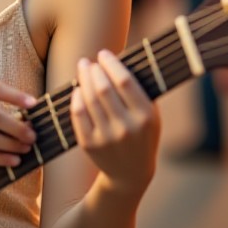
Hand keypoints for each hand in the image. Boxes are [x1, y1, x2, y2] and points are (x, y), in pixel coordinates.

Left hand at [70, 50, 159, 194]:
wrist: (131, 174)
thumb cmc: (142, 135)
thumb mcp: (151, 116)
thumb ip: (139, 91)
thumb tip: (117, 60)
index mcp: (146, 117)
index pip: (125, 82)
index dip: (111, 64)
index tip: (103, 54)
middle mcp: (126, 127)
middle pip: (103, 89)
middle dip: (93, 70)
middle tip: (88, 62)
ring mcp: (107, 137)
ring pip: (89, 100)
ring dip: (83, 80)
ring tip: (82, 69)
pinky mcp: (90, 145)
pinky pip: (78, 115)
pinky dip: (76, 98)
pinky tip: (77, 89)